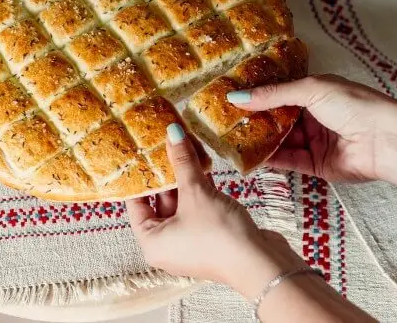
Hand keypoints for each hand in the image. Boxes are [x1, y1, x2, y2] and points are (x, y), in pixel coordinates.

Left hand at [126, 123, 305, 296]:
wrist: (260, 263)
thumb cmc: (218, 234)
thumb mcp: (196, 193)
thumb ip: (182, 162)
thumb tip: (172, 132)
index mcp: (151, 241)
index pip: (136, 203)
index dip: (140, 177)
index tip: (141, 152)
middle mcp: (166, 244)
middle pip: (161, 201)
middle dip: (167, 172)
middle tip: (165, 144)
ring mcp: (189, 241)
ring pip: (183, 203)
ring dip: (186, 177)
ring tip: (186, 146)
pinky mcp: (210, 237)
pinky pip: (199, 208)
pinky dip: (201, 189)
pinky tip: (204, 164)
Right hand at [228, 74, 396, 182]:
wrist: (385, 140)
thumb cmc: (353, 104)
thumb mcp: (311, 90)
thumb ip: (273, 95)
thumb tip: (236, 96)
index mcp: (315, 94)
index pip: (279, 94)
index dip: (257, 95)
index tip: (230, 97)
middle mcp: (313, 117)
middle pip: (277, 120)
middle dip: (254, 120)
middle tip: (224, 121)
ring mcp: (314, 142)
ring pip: (280, 142)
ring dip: (258, 141)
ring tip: (230, 139)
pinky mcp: (316, 166)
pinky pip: (288, 162)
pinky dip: (270, 160)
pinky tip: (249, 156)